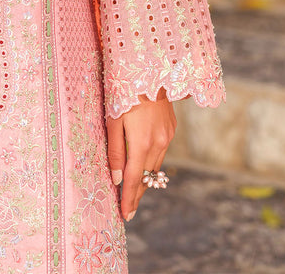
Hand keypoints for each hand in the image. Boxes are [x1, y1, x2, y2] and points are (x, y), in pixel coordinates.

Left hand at [106, 89, 175, 221]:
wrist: (148, 67)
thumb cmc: (123, 90)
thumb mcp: (113, 119)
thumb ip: (115, 151)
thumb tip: (118, 179)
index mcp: (142, 143)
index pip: (135, 180)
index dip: (129, 199)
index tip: (125, 216)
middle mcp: (159, 143)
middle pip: (147, 176)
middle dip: (137, 193)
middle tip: (128, 209)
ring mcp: (168, 135)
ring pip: (156, 165)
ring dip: (146, 178)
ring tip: (134, 190)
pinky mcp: (171, 128)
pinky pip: (161, 150)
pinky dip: (152, 160)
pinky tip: (144, 162)